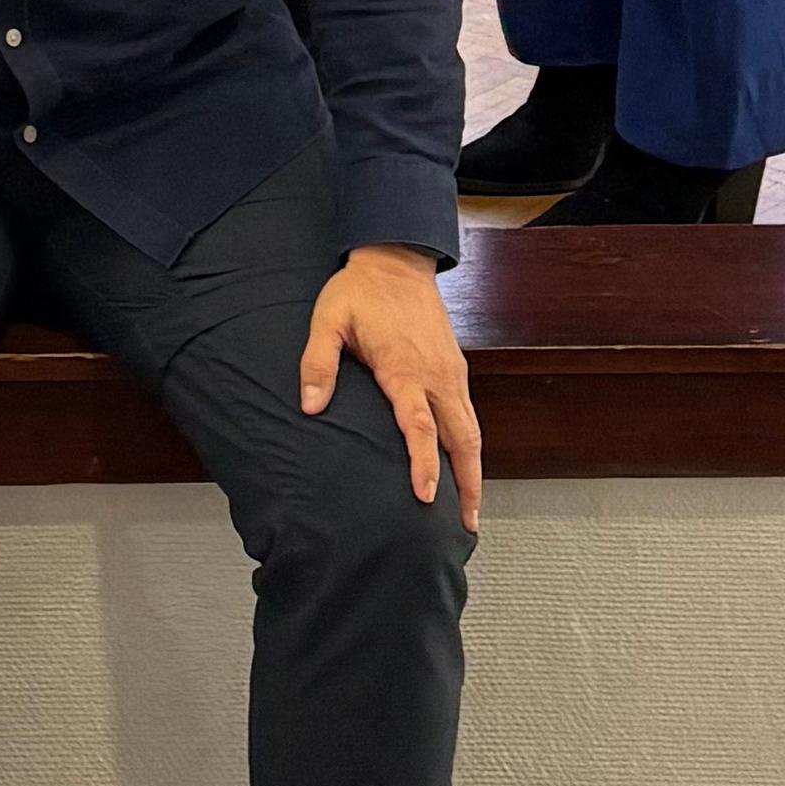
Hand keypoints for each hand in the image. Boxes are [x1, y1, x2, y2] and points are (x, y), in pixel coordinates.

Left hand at [297, 245, 482, 531]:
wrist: (396, 259)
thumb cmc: (359, 291)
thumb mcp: (328, 319)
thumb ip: (317, 363)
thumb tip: (310, 407)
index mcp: (404, 369)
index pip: (419, 426)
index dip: (424, 464)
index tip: (428, 497)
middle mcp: (436, 376)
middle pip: (461, 439)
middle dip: (467, 483)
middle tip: (467, 526)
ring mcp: (450, 372)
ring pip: (471, 430)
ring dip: (473, 469)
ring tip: (471, 509)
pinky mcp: (455, 367)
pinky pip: (469, 414)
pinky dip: (471, 445)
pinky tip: (463, 465)